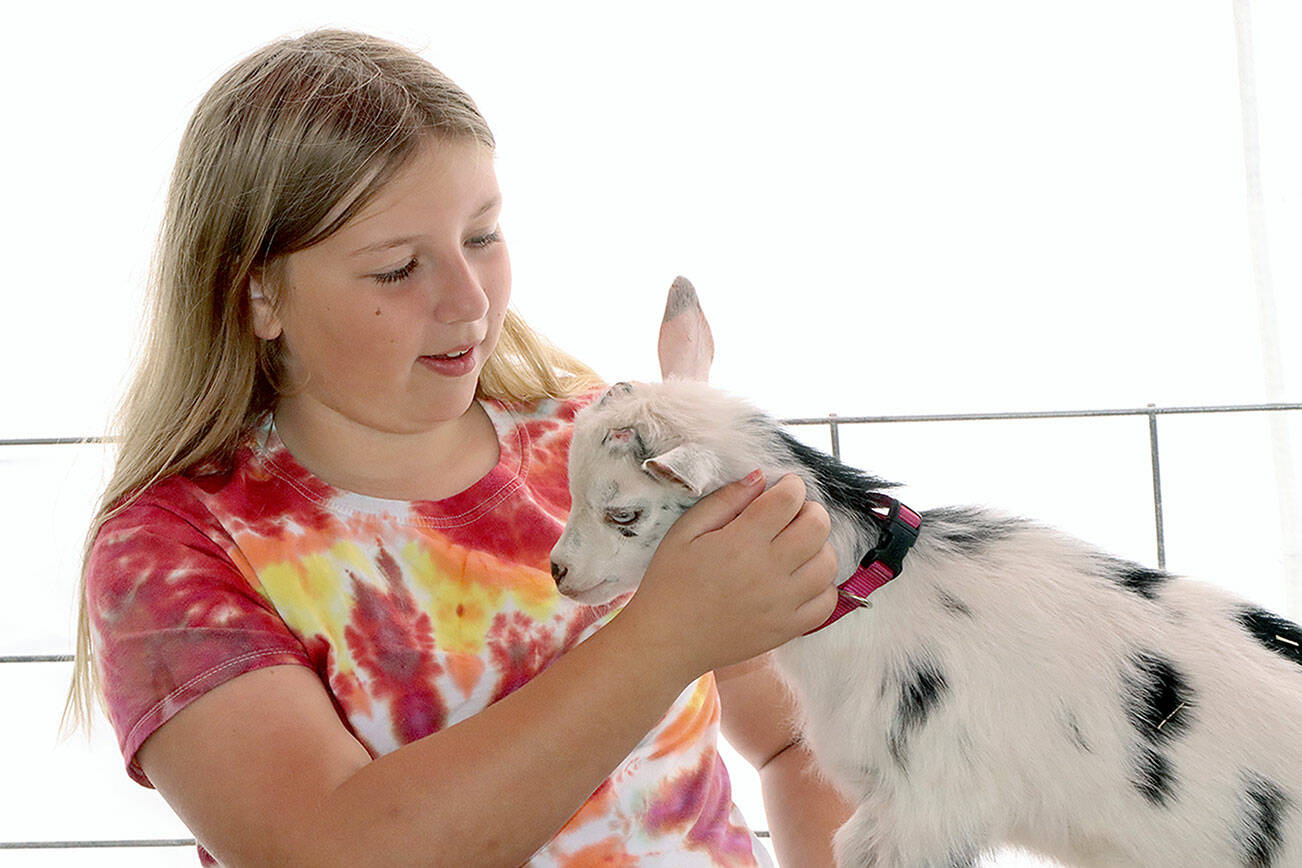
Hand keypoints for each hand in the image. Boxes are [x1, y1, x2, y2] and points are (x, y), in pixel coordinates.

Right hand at [619, 472, 839, 678]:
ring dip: (818, 546)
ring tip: (797, 546)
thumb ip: (724, 501)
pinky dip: (822, 585)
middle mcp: (768, 572)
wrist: (666, 641)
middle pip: (817, 526)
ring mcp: (782, 604)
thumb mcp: (685, 531)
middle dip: (810, 511)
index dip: (792, 486)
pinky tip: (801, 579)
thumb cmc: (670, 583)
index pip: (789, 500)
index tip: (784, 488)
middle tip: (792, 514)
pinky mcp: (787, 629)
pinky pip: (826, 602)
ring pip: (828, 563)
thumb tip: (759, 478)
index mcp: (741, 542)